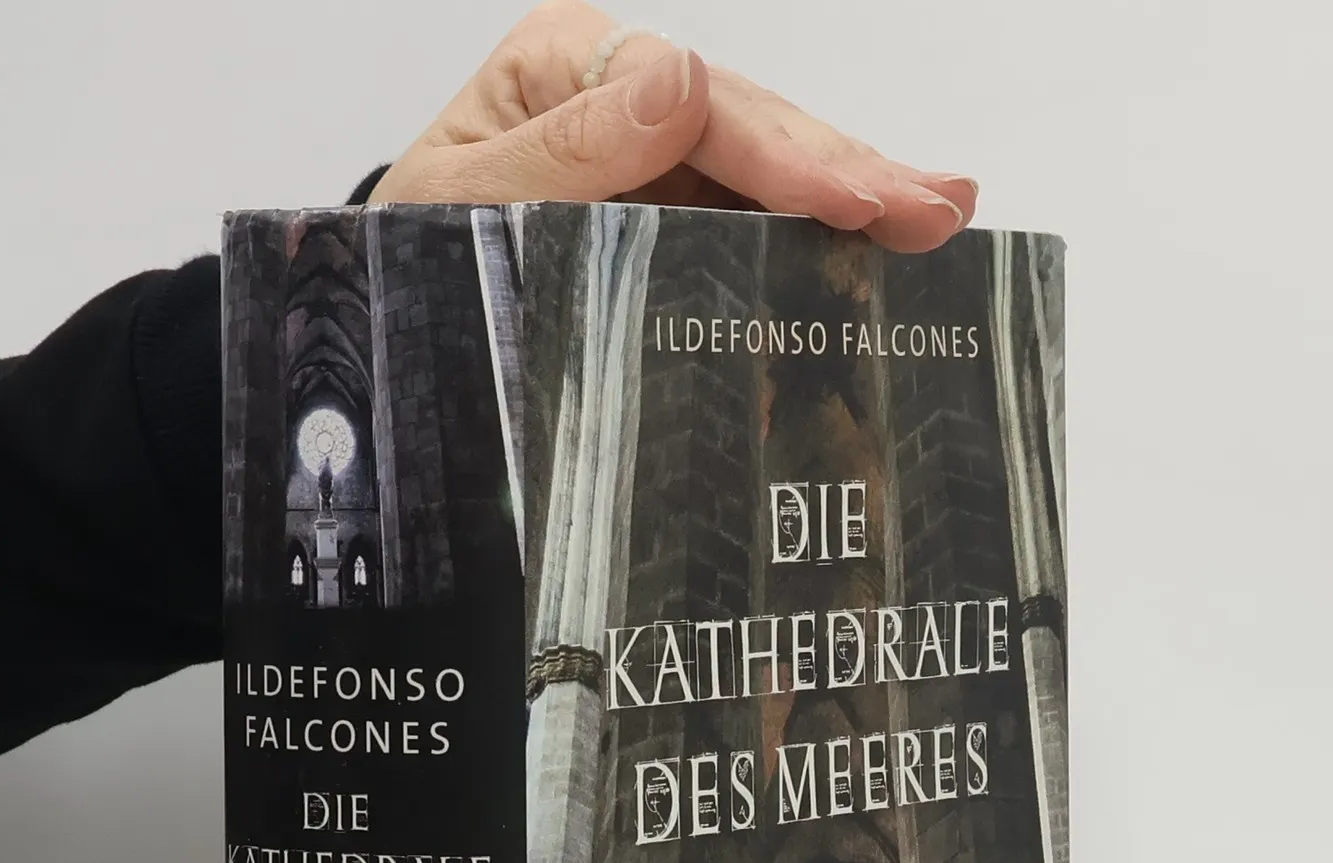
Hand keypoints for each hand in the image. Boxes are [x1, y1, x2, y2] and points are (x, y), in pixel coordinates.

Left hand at [367, 2, 976, 252]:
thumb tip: (682, 81)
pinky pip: (753, 220)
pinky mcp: (673, 214)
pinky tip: (888, 233)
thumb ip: (563, 152)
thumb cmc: (408, 258)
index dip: (781, 153)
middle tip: (940, 208)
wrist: (387, 325)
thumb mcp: (459, 203)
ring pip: (769, 171)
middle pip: (753, 125)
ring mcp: (657, 156)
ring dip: (858, 196)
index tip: (852, 200)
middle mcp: (624, 97)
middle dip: (848, 169)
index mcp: (568, 67)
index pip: (696, 101)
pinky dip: (819, 235)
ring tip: (944, 215)